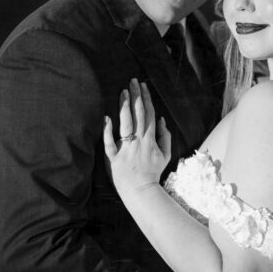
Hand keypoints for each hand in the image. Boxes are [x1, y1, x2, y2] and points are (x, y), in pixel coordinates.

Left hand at [102, 78, 171, 194]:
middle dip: (136, 96)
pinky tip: (106, 118)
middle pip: (138, 114)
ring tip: (122, 92)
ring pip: (126, 124)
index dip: (146, 99)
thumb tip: (161, 120)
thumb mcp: (166, 155)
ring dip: (124, 107)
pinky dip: (107, 131)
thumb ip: (165, 137)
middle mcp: (138, 141)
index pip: (149, 114)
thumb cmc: (152, 172)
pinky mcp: (114, 157)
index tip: (143, 86)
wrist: (141, 190)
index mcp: (150, 139)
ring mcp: (126, 148)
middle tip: (132, 81)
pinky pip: (109, 143)